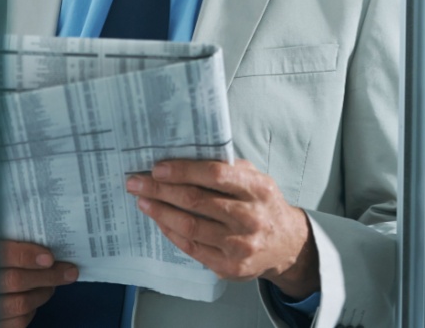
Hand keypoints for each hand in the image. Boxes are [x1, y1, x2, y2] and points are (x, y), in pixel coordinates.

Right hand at [0, 238, 77, 327]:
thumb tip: (52, 251)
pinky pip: (14, 323)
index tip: (49, 258)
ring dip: (42, 294)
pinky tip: (35, 301)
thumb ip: (11, 242)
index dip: (22, 255)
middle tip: (68, 271)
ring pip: (16, 304)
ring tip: (52, 285)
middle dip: (45, 276)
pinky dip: (31, 312)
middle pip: (9, 281)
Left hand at [126, 159, 320, 298]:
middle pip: (197, 201)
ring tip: (143, 200)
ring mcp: (239, 245)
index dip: (184, 170)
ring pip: (190, 226)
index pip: (216, 175)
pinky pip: (192, 247)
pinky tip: (160, 220)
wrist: (286, 245)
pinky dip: (171, 232)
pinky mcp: (229, 266)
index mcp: (259, 190)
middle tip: (137, 182)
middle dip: (161, 189)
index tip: (159, 167)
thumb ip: (229, 169)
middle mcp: (250, 218)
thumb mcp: (258, 180)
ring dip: (161, 211)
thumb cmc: (264, 205)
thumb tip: (187, 158)